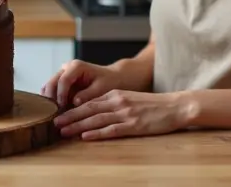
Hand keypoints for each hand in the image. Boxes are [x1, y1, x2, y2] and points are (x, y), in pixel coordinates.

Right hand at [41, 60, 125, 108]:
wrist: (112, 78)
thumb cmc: (109, 82)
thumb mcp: (102, 89)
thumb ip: (88, 95)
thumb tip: (74, 102)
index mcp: (76, 66)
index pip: (63, 80)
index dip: (60, 95)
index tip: (62, 108)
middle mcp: (66, 68)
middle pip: (51, 82)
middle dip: (51, 99)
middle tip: (54, 114)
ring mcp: (62, 74)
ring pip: (48, 87)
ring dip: (49, 100)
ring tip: (54, 114)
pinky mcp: (61, 82)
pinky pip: (51, 91)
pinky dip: (52, 101)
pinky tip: (56, 112)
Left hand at [52, 89, 192, 140]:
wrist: (175, 106)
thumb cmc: (154, 105)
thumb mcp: (130, 98)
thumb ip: (114, 103)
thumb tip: (96, 112)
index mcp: (116, 94)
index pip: (89, 102)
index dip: (73, 108)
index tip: (59, 113)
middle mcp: (118, 102)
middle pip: (88, 109)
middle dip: (70, 116)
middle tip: (54, 122)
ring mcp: (125, 114)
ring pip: (96, 120)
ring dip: (78, 125)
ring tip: (64, 130)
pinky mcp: (134, 125)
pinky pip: (111, 130)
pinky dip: (96, 133)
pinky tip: (85, 137)